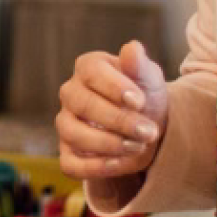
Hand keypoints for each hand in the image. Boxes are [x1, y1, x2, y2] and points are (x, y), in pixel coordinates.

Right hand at [57, 39, 168, 181]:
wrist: (147, 126)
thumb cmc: (144, 96)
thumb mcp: (149, 78)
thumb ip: (140, 64)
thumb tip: (132, 49)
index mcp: (88, 68)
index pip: (92, 72)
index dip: (115, 87)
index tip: (140, 100)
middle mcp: (71, 93)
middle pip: (82, 103)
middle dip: (118, 120)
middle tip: (149, 131)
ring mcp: (66, 123)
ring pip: (73, 133)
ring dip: (108, 143)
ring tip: (137, 146)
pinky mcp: (68, 153)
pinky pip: (70, 163)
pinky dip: (94, 167)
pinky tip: (119, 163)